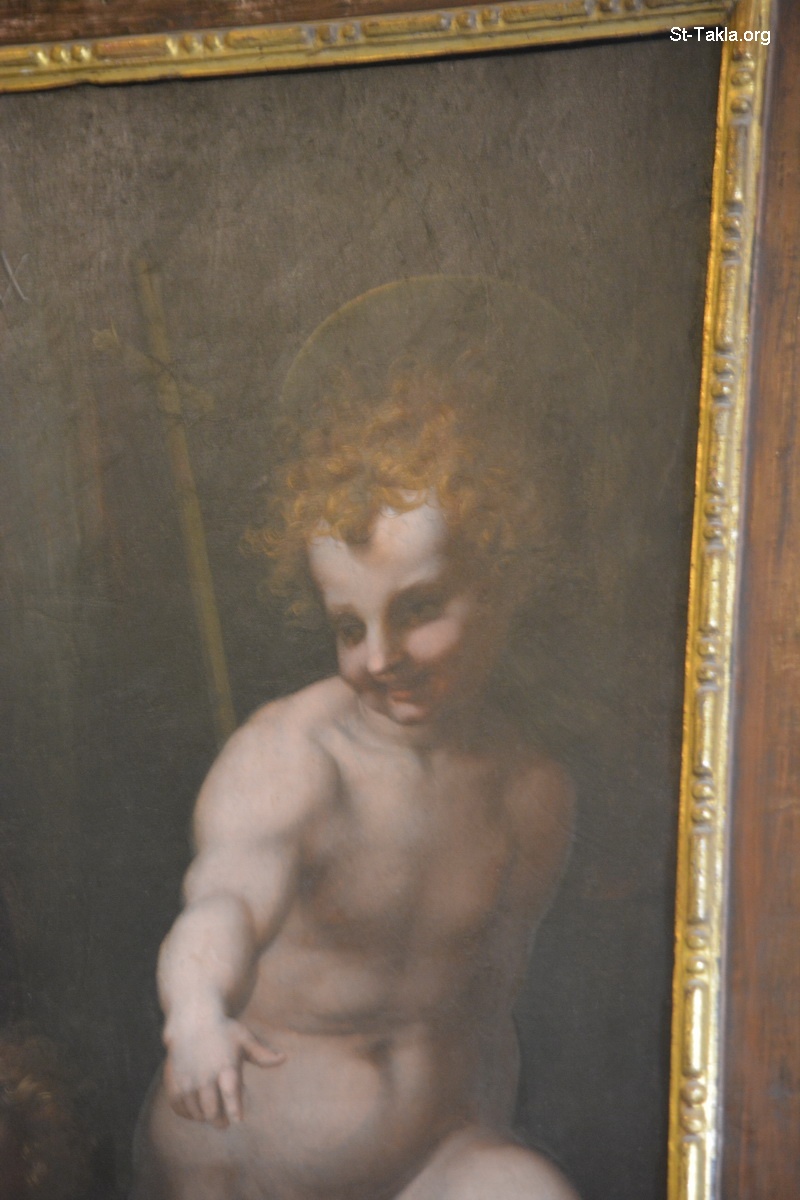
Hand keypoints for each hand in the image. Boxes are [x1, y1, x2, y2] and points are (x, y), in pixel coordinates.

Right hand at [164, 1014, 284, 1127]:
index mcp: (225, 1066)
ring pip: (196, 1113)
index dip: (234, 1109)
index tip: (238, 1120)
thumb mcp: (244, 1038)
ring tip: (211, 1108)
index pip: (229, 1093)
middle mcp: (204, 1076)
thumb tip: (284, 1059)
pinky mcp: (173, 1083)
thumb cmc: (223, 1031)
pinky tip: (196, 1106)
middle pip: (212, 1112)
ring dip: (205, 1116)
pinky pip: (180, 1109)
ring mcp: (187, 1081)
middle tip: (225, 1122)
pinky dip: (188, 1113)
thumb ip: (262, 1054)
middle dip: (220, 1120)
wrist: (191, 1021)